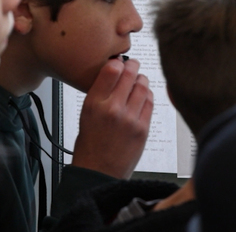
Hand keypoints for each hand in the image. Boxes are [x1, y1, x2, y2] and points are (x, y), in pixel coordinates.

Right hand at [71, 57, 152, 178]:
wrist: (98, 173)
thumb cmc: (90, 145)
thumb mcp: (86, 114)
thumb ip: (100, 94)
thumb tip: (114, 73)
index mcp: (94, 104)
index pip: (111, 69)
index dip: (117, 62)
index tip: (119, 62)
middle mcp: (112, 109)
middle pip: (130, 74)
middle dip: (133, 66)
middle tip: (133, 65)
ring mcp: (130, 119)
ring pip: (143, 86)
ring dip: (142, 80)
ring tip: (139, 80)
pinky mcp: (143, 128)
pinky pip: (150, 102)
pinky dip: (147, 95)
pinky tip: (143, 96)